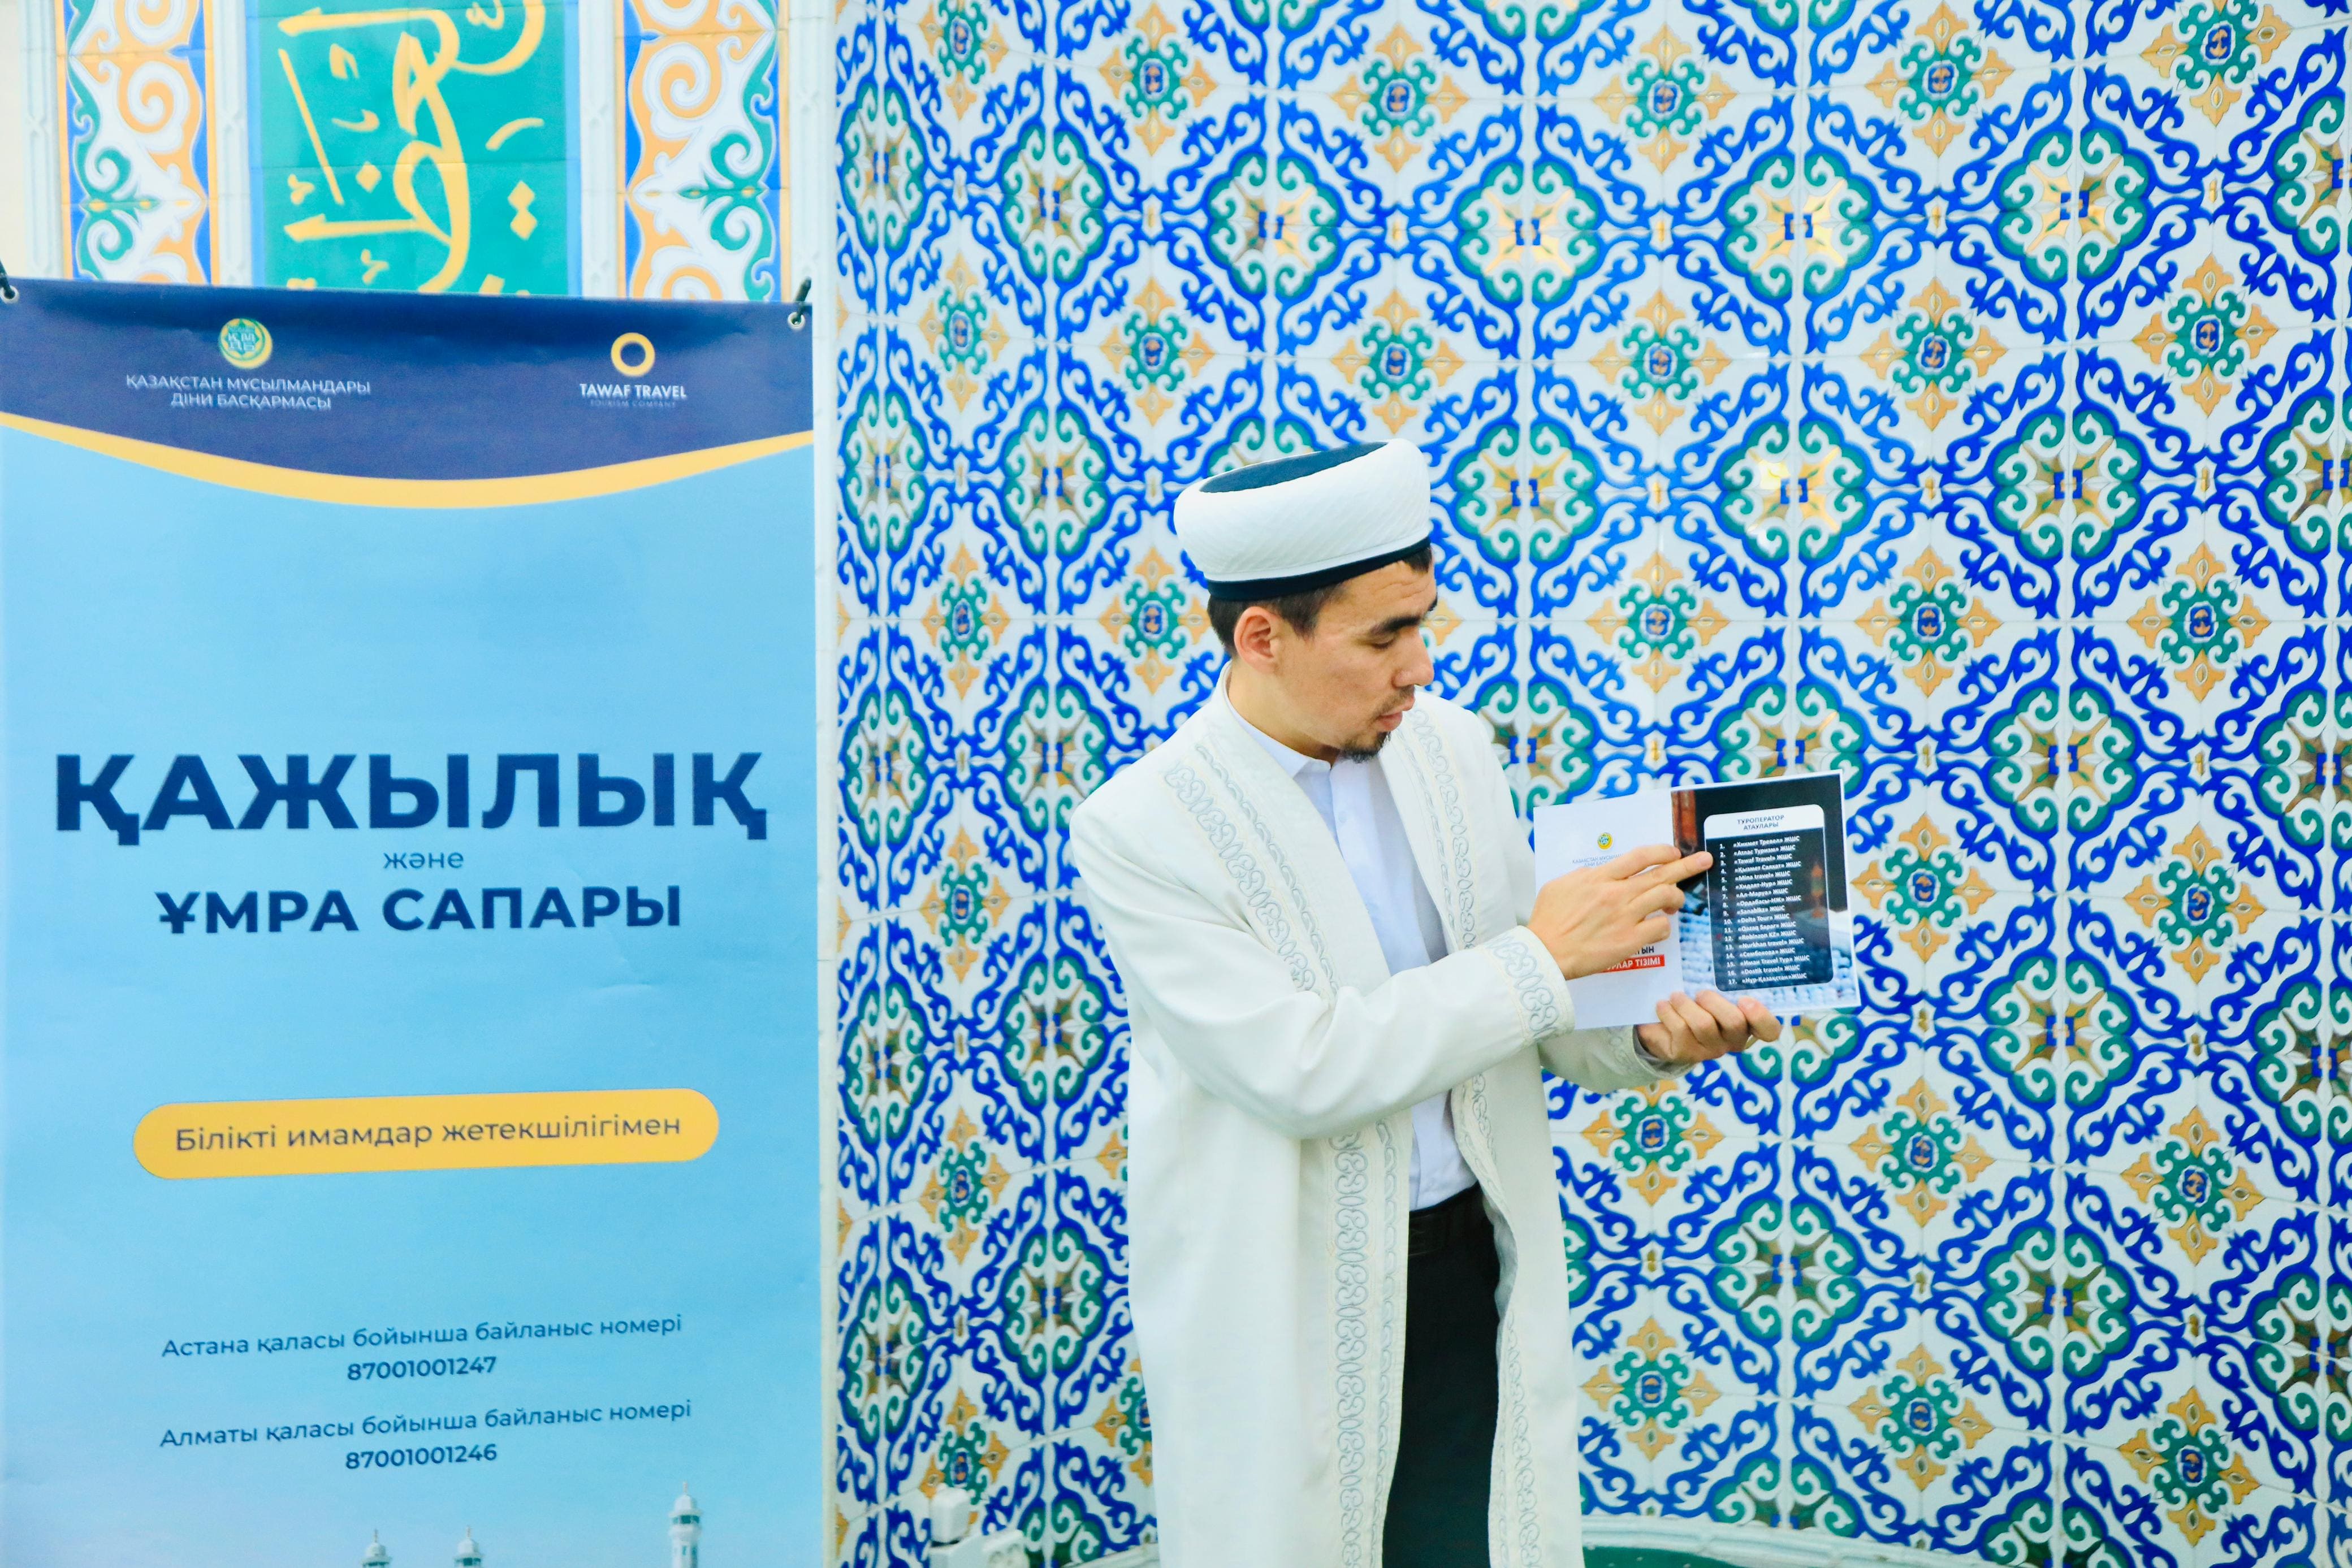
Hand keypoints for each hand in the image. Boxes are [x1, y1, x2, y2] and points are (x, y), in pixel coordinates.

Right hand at [1528, 844, 1711, 979]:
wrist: (1545, 953)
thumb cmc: (1548, 920)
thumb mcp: (1560, 885)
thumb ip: (1585, 876)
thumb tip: (1602, 873)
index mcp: (1599, 878)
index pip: (1640, 857)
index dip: (1662, 852)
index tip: (1673, 852)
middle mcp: (1616, 894)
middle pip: (1661, 874)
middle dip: (1688, 865)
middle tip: (1705, 861)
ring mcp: (1625, 917)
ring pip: (1666, 897)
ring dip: (1676, 898)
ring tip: (1676, 902)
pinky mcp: (1629, 941)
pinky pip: (1660, 928)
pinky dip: (1663, 925)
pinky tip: (1657, 926)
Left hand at [1637, 989, 1781, 1065]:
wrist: (1663, 1027)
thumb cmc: (1696, 1003)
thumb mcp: (1712, 992)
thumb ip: (1722, 982)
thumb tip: (1720, 954)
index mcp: (1746, 1023)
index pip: (1769, 1030)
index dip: (1761, 1017)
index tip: (1745, 1000)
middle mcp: (1733, 1040)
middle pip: (1734, 1022)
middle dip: (1714, 1001)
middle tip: (1700, 992)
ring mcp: (1710, 1050)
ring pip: (1704, 1025)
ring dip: (1686, 1004)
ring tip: (1675, 996)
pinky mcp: (1687, 1054)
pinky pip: (1680, 1029)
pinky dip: (1668, 1013)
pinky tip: (1663, 1006)